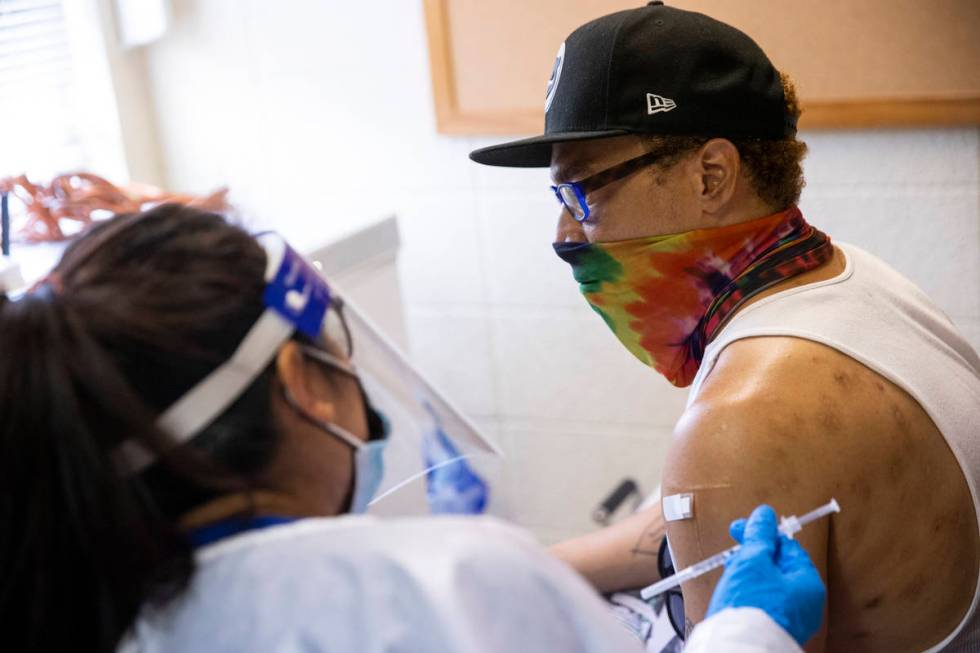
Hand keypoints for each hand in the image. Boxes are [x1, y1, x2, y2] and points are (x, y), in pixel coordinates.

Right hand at [706, 504, 825, 645]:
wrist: (739, 648)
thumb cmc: (751, 605)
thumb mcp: (752, 560)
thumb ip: (759, 535)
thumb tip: (765, 514)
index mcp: (807, 583)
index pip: (787, 547)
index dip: (762, 534)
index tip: (741, 528)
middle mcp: (804, 603)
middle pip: (778, 567)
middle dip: (752, 555)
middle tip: (732, 553)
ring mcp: (790, 618)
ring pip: (768, 585)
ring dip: (748, 574)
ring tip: (730, 574)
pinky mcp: (773, 628)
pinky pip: (763, 602)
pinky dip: (748, 593)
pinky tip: (734, 592)